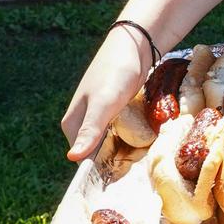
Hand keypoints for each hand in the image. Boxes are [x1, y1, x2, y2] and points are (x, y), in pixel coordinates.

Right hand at [60, 28, 153, 161]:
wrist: (135, 46)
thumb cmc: (116, 73)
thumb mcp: (104, 103)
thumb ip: (90, 130)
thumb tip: (73, 158)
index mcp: (73, 126)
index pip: (85, 161)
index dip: (104, 172)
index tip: (126, 177)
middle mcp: (85, 125)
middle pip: (101, 154)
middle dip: (120, 161)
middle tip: (143, 163)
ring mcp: (102, 119)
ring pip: (115, 145)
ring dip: (130, 151)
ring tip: (149, 153)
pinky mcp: (118, 114)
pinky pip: (125, 134)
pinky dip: (136, 139)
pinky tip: (149, 141)